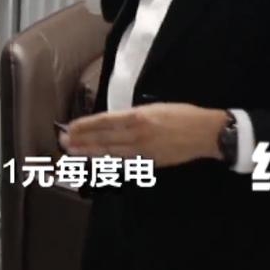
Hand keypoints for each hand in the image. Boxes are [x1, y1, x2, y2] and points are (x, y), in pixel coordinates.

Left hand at [58, 103, 227, 167]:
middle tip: (62, 142)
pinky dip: (108, 160)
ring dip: (89, 152)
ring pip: (110, 152)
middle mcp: (137, 134)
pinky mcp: (150, 162)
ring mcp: (143, 151)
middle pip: (103, 139)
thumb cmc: (182, 114)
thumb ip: (133, 115)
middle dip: (81, 141)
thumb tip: (113, 122)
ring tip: (72, 152)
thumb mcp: (155, 107)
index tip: (69, 128)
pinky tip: (96, 160)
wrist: (207, 133)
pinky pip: (124, 161)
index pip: (104, 122)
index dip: (85, 126)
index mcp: (138, 116)